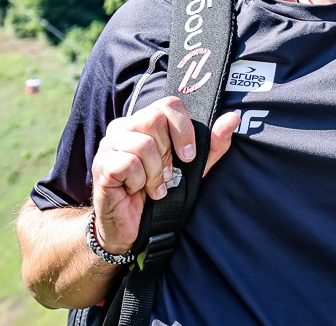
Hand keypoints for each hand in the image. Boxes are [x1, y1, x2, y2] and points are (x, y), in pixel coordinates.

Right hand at [89, 96, 238, 253]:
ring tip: (154, 187)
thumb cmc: (162, 195)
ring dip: (155, 172)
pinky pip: (127, 163)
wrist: (134, 231)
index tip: (189, 155)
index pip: (168, 104)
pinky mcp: (102, 167)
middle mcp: (124, 128)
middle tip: (167, 175)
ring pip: (142, 144)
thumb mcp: (193, 170)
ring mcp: (109, 146)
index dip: (183, 128)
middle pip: (154, 119)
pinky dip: (140, 182)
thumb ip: (212, 145)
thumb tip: (233, 118)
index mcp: (145, 122)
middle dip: (168, 153)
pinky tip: (138, 191)